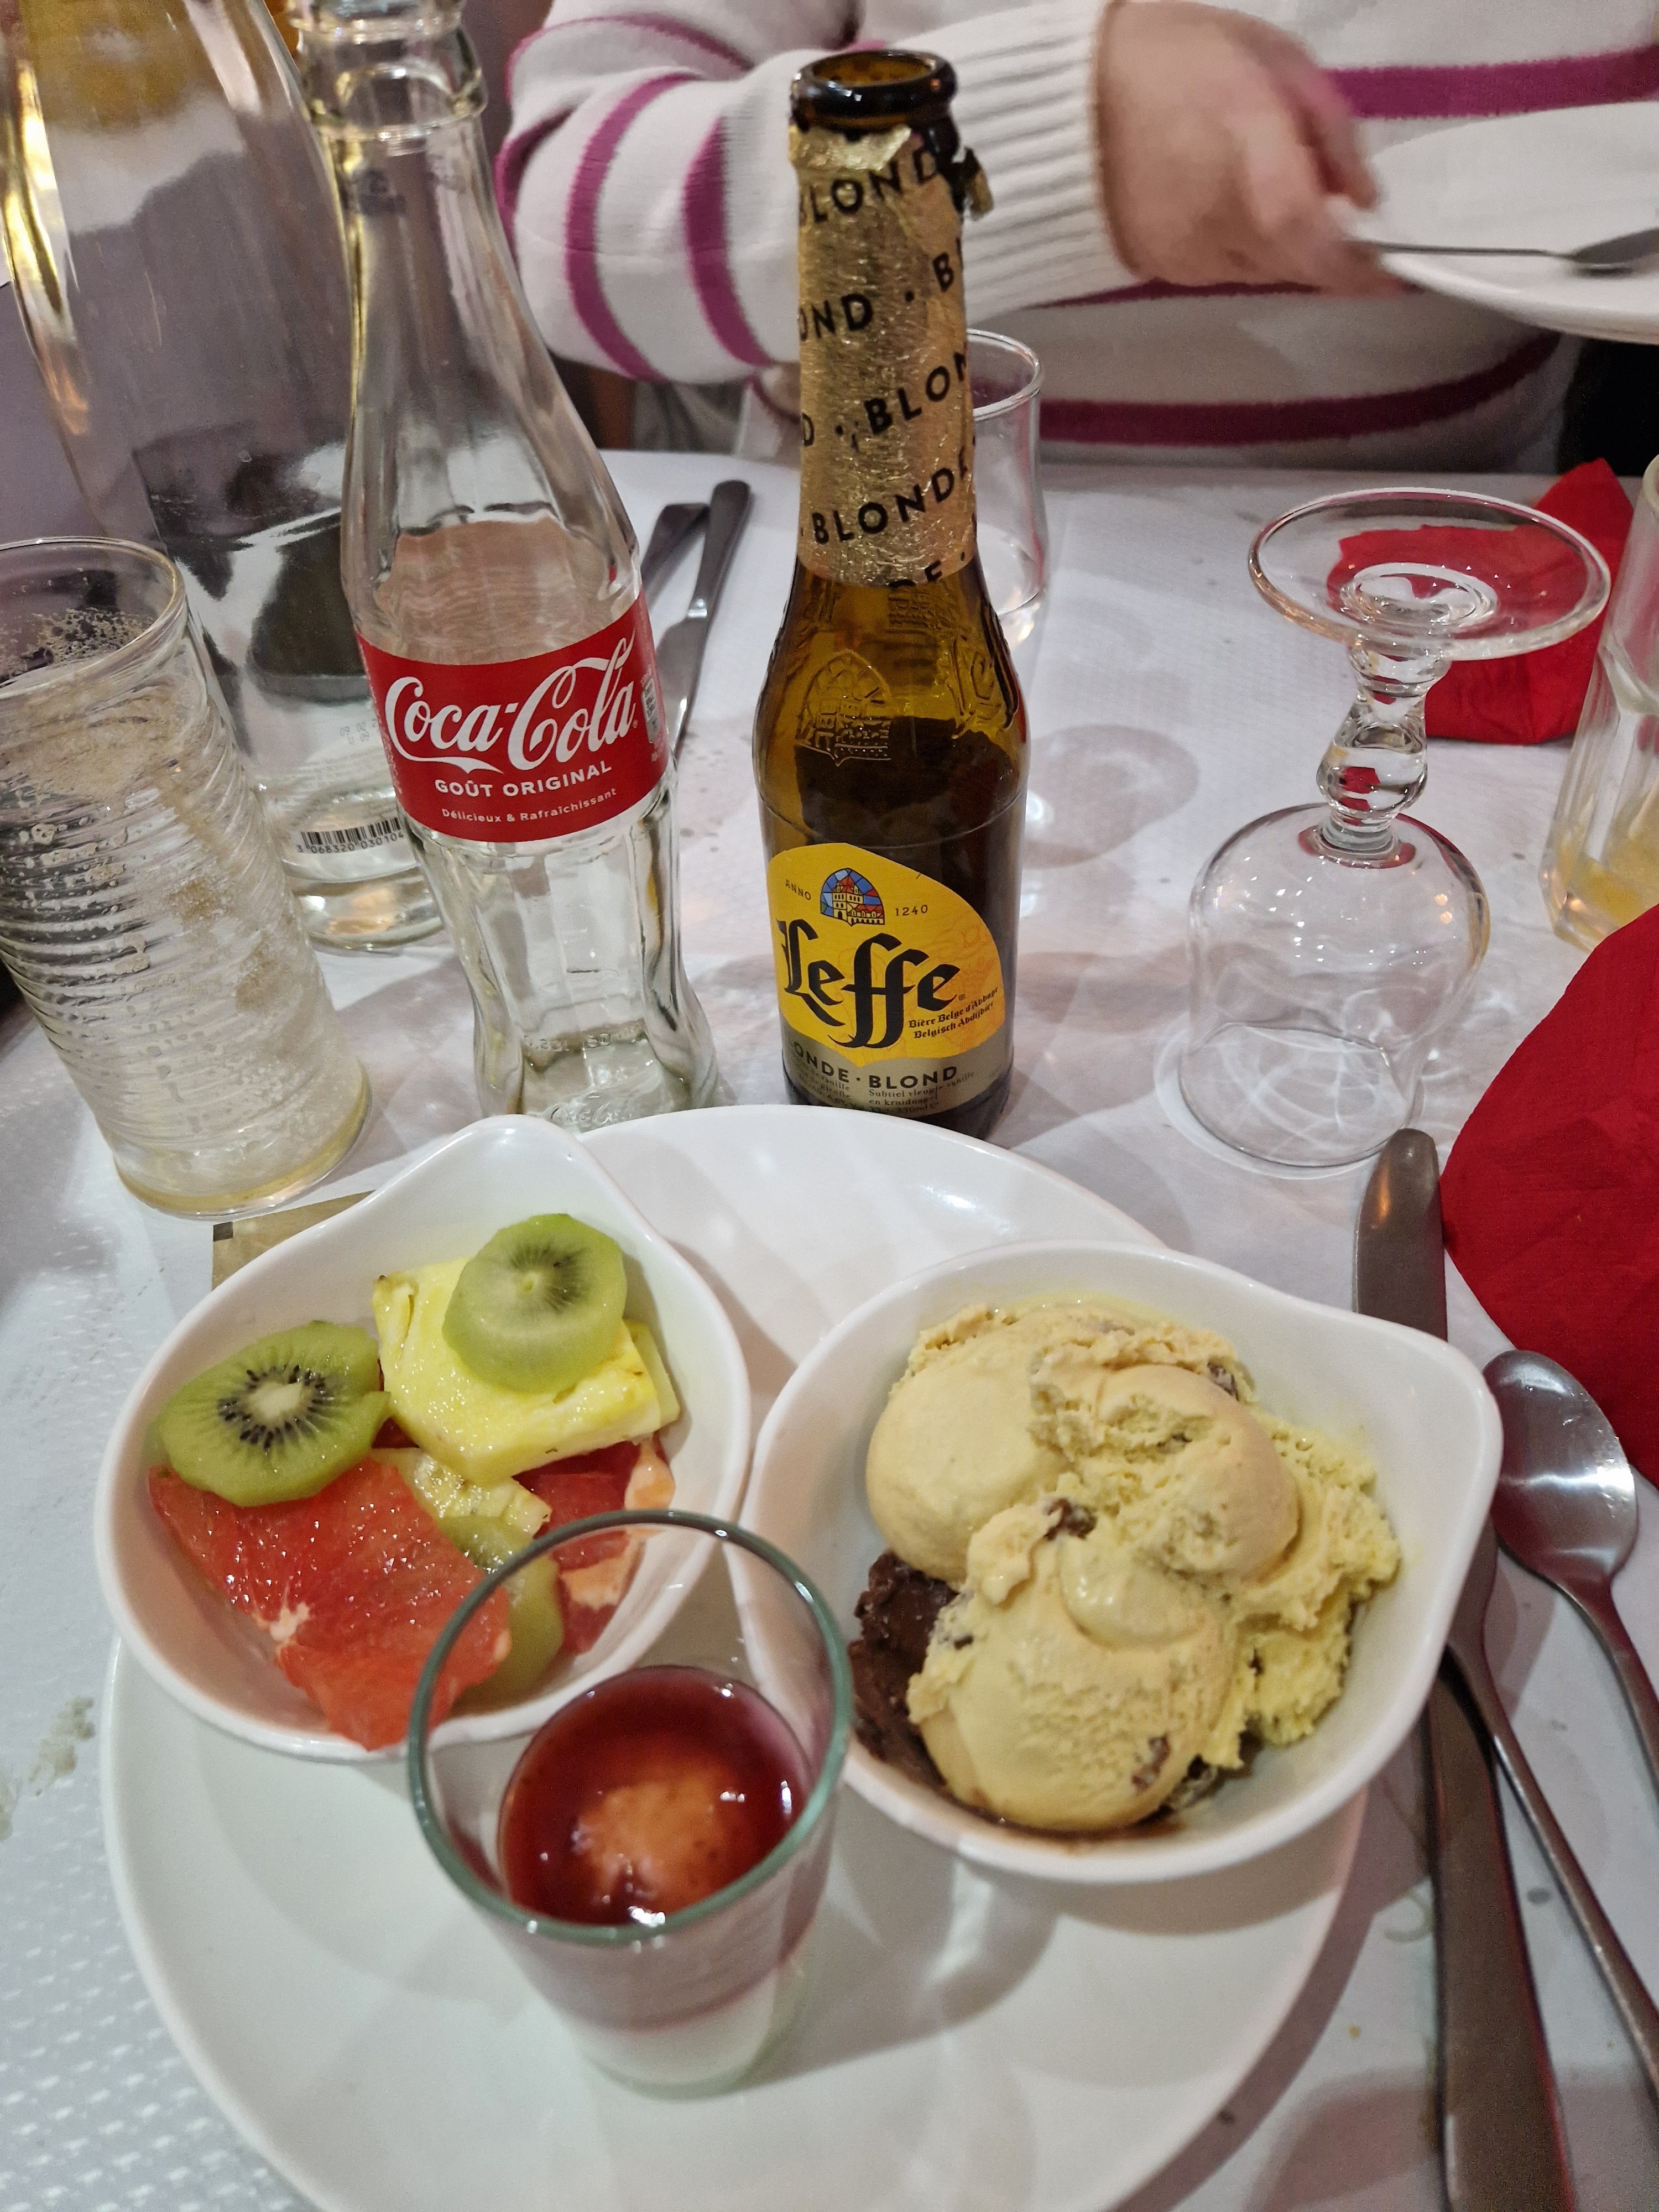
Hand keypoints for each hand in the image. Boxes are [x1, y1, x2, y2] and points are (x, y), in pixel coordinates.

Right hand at [1094, 1, 1398, 295]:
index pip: (1305, 230)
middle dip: (1328, 252)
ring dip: (1288, 249)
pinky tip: (1229, 206)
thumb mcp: (1270, 56)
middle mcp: (1214, 211)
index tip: (1391, 278)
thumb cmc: (1176, 56)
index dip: (1352, 265)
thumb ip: (1330, 126)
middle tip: (1339, 224)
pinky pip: (1227, 272)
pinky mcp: (1160, 270)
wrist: (1066, 100)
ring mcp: (1183, 249)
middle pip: (1295, 262)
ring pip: (1265, 272)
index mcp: (1243, 140)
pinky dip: (1247, 249)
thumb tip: (1365, 201)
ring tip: (1270, 196)